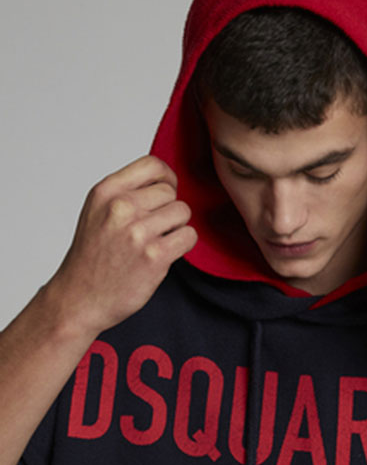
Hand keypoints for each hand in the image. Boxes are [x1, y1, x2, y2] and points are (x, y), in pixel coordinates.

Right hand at [47, 155, 197, 339]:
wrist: (80, 298)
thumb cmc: (92, 257)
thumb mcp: (98, 212)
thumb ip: (126, 193)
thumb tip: (166, 181)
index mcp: (106, 192)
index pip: (153, 165)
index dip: (167, 179)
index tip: (165, 194)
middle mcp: (121, 208)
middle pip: (171, 192)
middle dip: (168, 210)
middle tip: (154, 230)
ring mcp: (138, 233)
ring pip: (183, 213)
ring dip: (176, 228)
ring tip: (157, 242)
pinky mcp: (154, 257)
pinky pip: (189, 236)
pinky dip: (183, 244)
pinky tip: (165, 253)